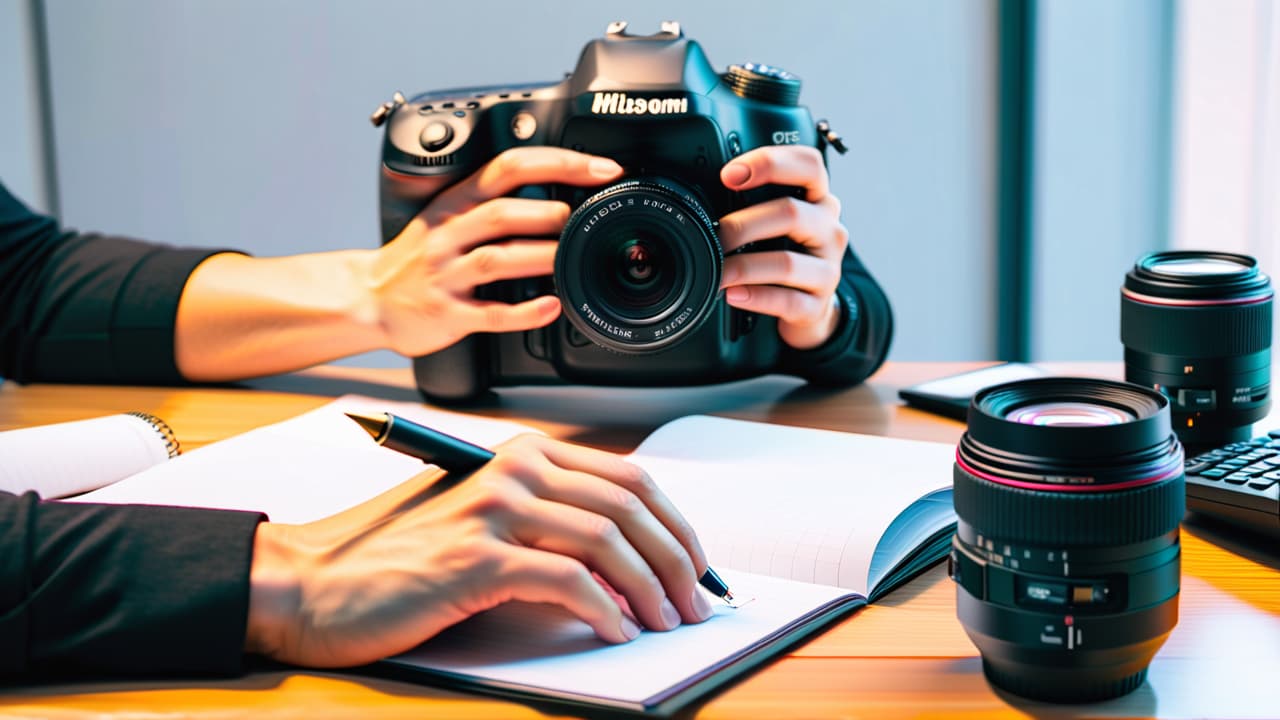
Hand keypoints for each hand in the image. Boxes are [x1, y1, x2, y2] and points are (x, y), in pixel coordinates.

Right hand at [244, 435, 713, 667]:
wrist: (312, 581)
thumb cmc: (398, 558)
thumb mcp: (485, 522)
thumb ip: (548, 524)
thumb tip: (630, 559)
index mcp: (524, 455)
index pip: (629, 480)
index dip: (676, 526)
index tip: (697, 566)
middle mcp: (514, 469)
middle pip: (630, 505)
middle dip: (678, 559)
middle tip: (696, 602)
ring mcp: (493, 508)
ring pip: (606, 540)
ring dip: (650, 588)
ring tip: (665, 623)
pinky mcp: (474, 557)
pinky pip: (565, 579)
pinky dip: (604, 610)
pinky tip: (616, 631)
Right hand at [367, 147, 623, 356]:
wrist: (369, 298)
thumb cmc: (418, 257)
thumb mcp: (446, 216)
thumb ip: (492, 202)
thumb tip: (559, 190)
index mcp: (455, 202)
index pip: (507, 168)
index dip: (558, 164)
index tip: (600, 169)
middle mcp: (449, 234)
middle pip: (501, 213)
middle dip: (546, 213)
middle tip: (579, 218)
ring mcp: (446, 274)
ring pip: (495, 260)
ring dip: (538, 257)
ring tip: (568, 257)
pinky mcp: (447, 314)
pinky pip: (489, 315)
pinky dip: (523, 313)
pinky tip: (549, 307)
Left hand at [718, 145, 848, 349]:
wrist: (810, 306)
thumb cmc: (785, 254)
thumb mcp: (775, 223)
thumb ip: (751, 205)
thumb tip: (701, 200)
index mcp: (817, 199)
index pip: (808, 165)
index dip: (770, 162)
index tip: (729, 174)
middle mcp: (828, 229)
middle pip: (791, 213)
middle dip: (743, 224)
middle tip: (715, 236)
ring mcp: (827, 268)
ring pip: (786, 262)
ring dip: (744, 267)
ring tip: (718, 272)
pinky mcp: (818, 304)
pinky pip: (787, 300)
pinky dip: (756, 297)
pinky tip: (735, 295)